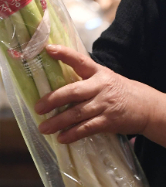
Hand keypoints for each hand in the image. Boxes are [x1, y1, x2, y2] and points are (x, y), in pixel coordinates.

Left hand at [34, 45, 154, 143]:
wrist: (147, 108)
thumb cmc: (117, 91)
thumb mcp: (103, 79)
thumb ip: (83, 79)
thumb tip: (52, 84)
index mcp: (97, 72)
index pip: (80, 60)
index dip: (64, 54)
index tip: (48, 49)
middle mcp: (100, 86)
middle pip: (73, 92)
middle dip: (53, 100)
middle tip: (37, 107)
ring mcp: (105, 104)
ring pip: (77, 113)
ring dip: (58, 122)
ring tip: (43, 128)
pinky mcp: (109, 121)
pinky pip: (87, 128)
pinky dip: (72, 134)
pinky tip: (61, 138)